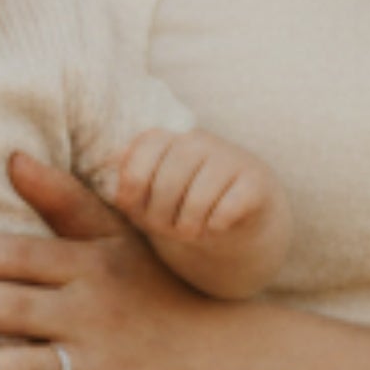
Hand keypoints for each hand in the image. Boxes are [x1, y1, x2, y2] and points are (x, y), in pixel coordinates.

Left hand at [0, 152, 237, 369]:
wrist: (231, 355)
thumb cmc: (162, 290)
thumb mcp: (121, 238)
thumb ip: (64, 201)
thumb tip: (12, 156)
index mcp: (87, 267)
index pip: (17, 255)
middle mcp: (91, 314)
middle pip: (13, 308)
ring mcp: (100, 367)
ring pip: (31, 369)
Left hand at [111, 128, 278, 249]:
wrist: (238, 215)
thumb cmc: (184, 204)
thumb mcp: (149, 194)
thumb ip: (128, 184)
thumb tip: (112, 178)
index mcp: (167, 139)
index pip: (141, 155)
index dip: (133, 190)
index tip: (136, 208)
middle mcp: (198, 141)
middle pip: (167, 183)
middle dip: (161, 217)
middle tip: (168, 230)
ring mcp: (230, 158)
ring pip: (197, 200)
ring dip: (189, 226)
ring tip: (191, 230)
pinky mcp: (256, 181)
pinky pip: (225, 210)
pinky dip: (216, 226)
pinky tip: (217, 225)